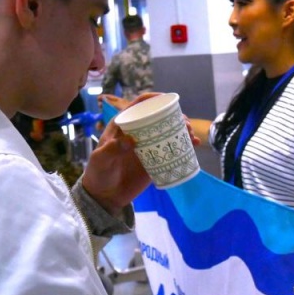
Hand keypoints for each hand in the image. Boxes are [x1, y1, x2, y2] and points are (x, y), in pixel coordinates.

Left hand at [83, 93, 199, 214]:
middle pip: (159, 117)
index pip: (139, 105)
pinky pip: (172, 148)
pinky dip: (184, 145)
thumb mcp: (101, 159)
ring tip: (192, 134)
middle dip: (176, 116)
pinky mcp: (156, 159)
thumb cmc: (99, 173)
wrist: (106, 196)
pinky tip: (194, 145)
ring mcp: (148, 145)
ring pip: (168, 131)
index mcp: (123, 124)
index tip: (169, 101)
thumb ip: (112, 149)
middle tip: (186, 125)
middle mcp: (138, 132)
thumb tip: (131, 140)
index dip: (154, 99)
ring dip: (183, 129)